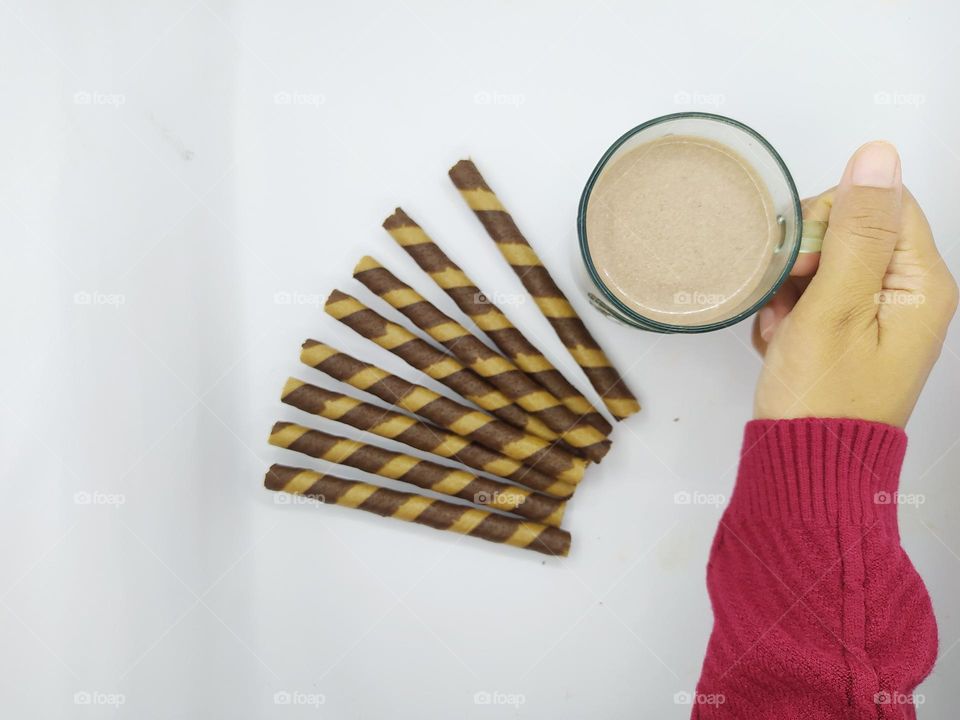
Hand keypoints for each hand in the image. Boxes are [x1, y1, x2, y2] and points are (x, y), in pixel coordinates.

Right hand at [752, 141, 957, 426]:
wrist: (804, 469)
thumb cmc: (821, 399)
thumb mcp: (833, 306)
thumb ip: (857, 231)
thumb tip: (879, 155)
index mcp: (922, 284)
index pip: (881, 203)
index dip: (830, 218)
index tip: (798, 259)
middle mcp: (910, 295)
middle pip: (853, 232)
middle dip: (805, 259)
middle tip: (787, 301)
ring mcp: (880, 317)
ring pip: (826, 264)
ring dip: (790, 289)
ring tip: (782, 330)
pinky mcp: (853, 335)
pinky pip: (817, 297)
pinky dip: (790, 313)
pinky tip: (781, 341)